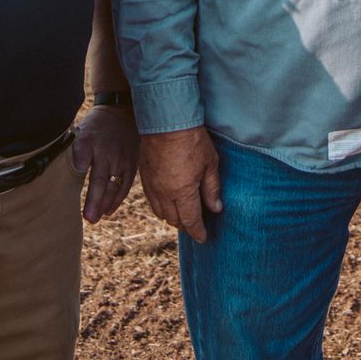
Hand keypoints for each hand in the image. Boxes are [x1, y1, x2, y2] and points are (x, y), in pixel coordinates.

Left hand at [73, 105, 140, 223]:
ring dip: (104, 204)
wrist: (121, 112)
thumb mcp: (79, 131)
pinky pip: (125, 185)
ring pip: (113, 186)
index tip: (68, 190)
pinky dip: (117, 200)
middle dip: (94, 200)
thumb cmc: (93, 127)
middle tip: (88, 218)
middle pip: (99, 179)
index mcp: (88, 141)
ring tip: (95, 218)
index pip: (81, 159)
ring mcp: (121, 158)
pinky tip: (108, 211)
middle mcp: (106, 151)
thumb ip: (70, 151)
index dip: (76, 173)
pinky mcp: (131, 163)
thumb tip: (50, 170)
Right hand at [138, 126, 221, 242]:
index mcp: (183, 192)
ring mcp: (152, 186)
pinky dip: (162, 207)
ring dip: (173, 218)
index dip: (198, 232)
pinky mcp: (144, 178)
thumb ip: (212, 189)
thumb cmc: (193, 140)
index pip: (191, 221)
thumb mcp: (210, 164)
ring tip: (184, 217)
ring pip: (161, 213)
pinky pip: (152, 201)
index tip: (203, 238)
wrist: (166, 121)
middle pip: (175, 220)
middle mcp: (164, 193)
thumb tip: (215, 208)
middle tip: (196, 227)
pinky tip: (170, 203)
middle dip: (187, 227)